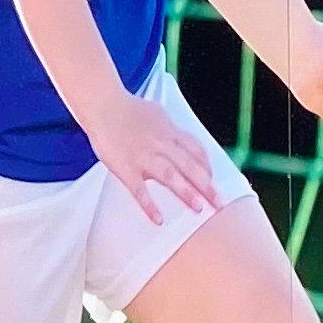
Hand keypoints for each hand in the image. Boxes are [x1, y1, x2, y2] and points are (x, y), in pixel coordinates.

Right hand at [84, 90, 221, 226]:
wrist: (102, 103)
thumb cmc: (126, 108)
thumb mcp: (157, 114)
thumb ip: (169, 130)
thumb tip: (178, 141)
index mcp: (170, 132)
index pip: (197, 152)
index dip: (207, 168)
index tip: (212, 182)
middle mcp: (161, 145)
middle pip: (190, 167)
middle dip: (207, 187)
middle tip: (220, 204)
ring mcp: (144, 157)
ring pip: (170, 176)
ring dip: (187, 193)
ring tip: (199, 209)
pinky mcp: (125, 167)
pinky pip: (139, 189)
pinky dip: (149, 205)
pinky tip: (158, 219)